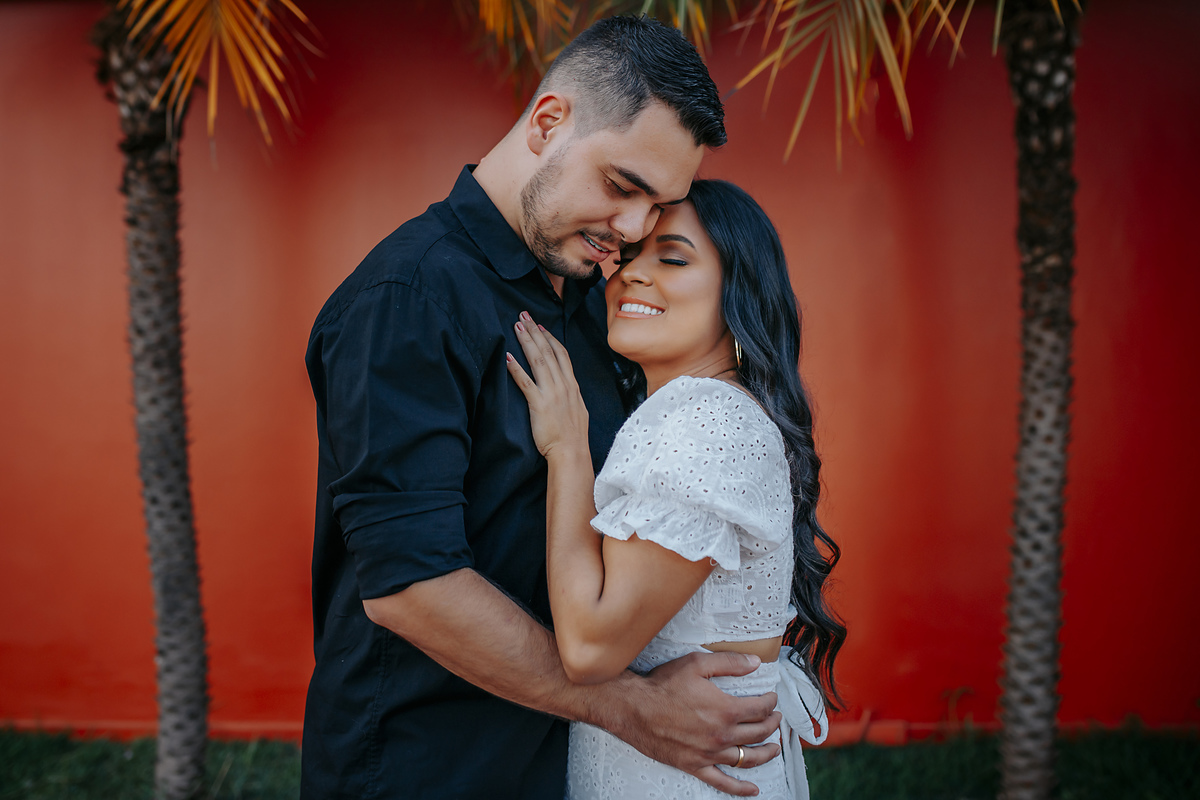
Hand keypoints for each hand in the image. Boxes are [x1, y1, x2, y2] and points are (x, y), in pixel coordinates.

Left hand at [506, 312, 589, 457]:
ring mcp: (552, 393)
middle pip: (548, 351)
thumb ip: (570, 396)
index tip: (540, 326)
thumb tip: (565, 388)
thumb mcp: (577, 410)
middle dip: (535, 331)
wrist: (572, 453)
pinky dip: (516, 367)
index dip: (550, 338)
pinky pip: (525, 382)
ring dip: (526, 341)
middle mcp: (563, 385)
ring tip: (516, 326)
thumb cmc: (573, 437)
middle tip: (524, 316)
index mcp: (572, 386)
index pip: (562, 354)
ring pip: (538, 360)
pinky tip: (507, 356)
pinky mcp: (539, 404)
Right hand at [603, 652, 781, 796]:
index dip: (771, 702)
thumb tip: (755, 662)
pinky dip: (740, 788)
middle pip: (758, 733)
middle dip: (772, 724)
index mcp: (726, 709)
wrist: (633, 708)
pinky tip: (753, 789)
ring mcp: (709, 753)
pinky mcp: (695, 766)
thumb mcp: (697, 664)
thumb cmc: (663, 684)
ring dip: (766, 753)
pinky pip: (722, 782)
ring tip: (774, 747)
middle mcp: (721, 735)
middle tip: (775, 718)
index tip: (772, 697)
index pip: (760, 708)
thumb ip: (729, 662)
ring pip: (747, 758)